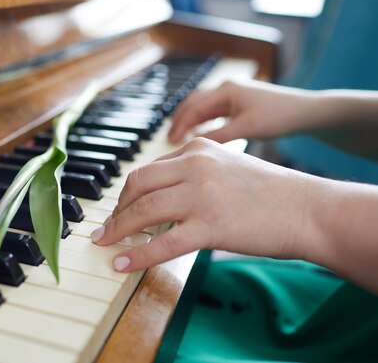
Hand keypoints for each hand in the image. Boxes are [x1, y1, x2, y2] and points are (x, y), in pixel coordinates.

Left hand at [91, 138, 323, 271]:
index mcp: (197, 149)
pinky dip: (137, 254)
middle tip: (106, 228)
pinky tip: (121, 263)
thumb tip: (162, 199)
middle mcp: (195, 165)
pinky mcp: (210, 225)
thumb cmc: (269, 193)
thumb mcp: (226, 168)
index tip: (120, 209)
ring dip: (118, 229)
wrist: (307, 209)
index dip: (128, 193)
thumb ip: (194, 175)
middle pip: (137, 185)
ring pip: (144, 211)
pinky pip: (163, 243)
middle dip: (116, 208)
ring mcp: (201, 195)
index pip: (148, 170)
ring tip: (105, 243)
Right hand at [168, 80, 316, 143]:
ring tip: (178, 137)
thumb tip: (192, 145)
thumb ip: (218, 136)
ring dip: (189, 120)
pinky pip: (213, 110)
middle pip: (192, 103)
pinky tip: (198, 133)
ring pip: (201, 105)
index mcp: (226, 90)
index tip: (170, 143)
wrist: (306, 111)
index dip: (179, 126)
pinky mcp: (238, 101)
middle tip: (169, 139)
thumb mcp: (246, 129)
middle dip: (179, 121)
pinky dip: (202, 120)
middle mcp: (226, 88)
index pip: (193, 108)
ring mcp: (232, 93)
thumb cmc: (279, 117)